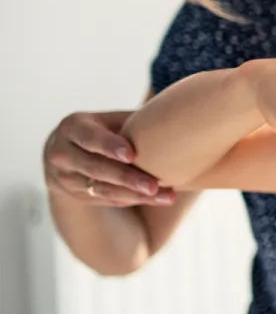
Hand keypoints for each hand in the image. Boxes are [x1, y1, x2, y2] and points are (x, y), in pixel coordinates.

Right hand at [43, 111, 169, 206]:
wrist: (71, 149)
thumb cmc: (105, 128)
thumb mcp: (112, 119)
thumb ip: (134, 121)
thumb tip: (176, 113)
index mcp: (73, 127)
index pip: (89, 137)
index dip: (109, 146)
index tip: (132, 155)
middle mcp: (62, 153)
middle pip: (95, 168)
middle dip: (126, 178)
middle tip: (154, 185)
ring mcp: (66, 177)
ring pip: (101, 189)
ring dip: (135, 195)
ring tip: (165, 195)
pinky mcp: (76, 195)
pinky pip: (107, 199)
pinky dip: (133, 199)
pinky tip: (159, 198)